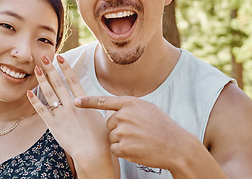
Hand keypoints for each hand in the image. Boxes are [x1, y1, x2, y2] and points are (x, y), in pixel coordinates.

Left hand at [27, 55, 116, 177]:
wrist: (93, 154)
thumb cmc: (102, 138)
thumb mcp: (105, 119)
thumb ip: (101, 108)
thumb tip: (106, 102)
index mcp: (84, 102)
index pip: (73, 80)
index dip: (66, 67)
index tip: (60, 57)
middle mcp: (71, 105)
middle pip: (58, 83)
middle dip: (50, 68)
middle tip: (44, 57)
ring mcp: (61, 115)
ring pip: (49, 93)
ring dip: (42, 80)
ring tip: (36, 69)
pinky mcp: (54, 126)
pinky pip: (42, 111)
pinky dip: (34, 101)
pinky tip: (29, 92)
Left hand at [75, 95, 191, 169]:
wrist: (176, 146)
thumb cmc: (163, 126)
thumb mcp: (147, 108)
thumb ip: (128, 106)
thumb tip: (113, 108)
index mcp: (129, 103)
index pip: (103, 101)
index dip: (87, 102)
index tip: (75, 102)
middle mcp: (124, 115)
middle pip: (108, 123)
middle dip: (118, 128)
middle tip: (137, 132)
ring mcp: (123, 131)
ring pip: (111, 136)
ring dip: (121, 140)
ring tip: (139, 140)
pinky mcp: (123, 147)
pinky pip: (114, 148)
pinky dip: (122, 151)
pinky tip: (137, 149)